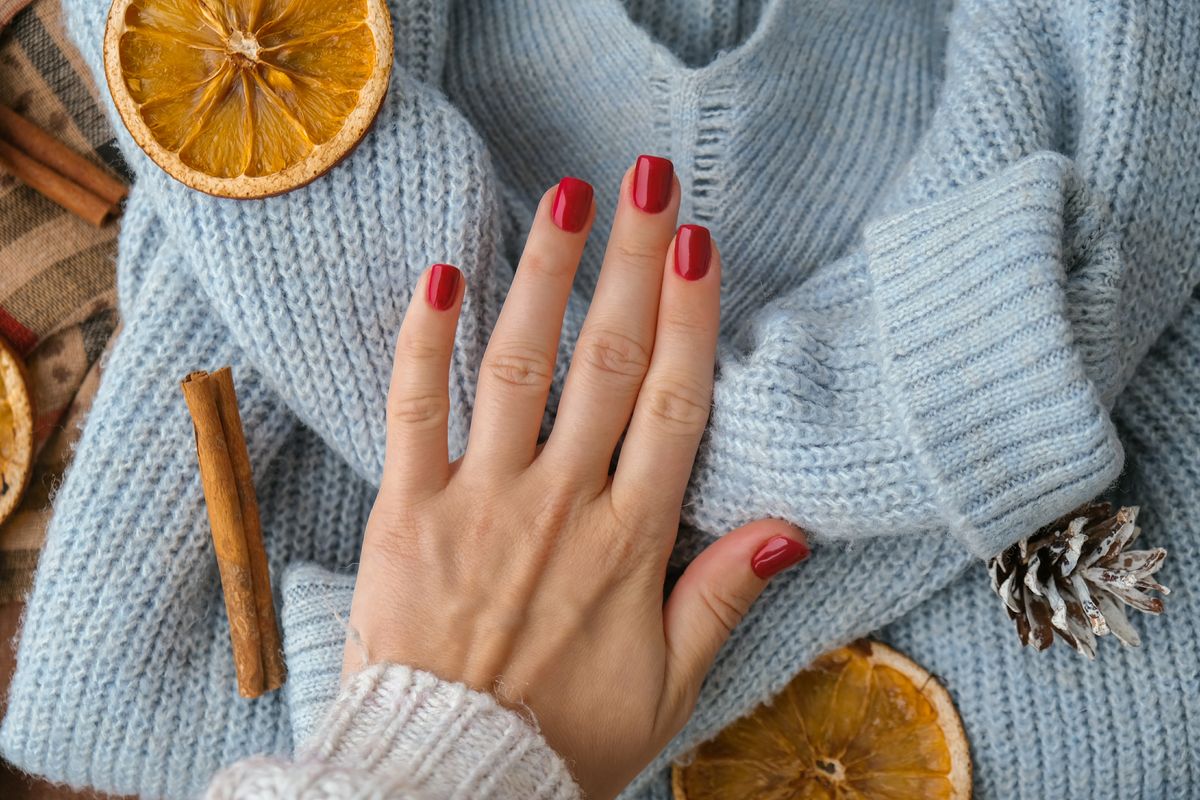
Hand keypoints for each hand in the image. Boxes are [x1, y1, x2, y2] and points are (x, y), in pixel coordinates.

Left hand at [345, 159, 808, 798]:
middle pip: (609, 363)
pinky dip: (426, 341)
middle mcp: (562, 505)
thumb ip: (721, 598)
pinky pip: (414, 412)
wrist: (449, 781)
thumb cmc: (564, 739)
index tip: (699, 244)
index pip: (675, 406)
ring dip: (544, 278)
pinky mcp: (409, 513)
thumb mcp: (669, 688)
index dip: (691, 319)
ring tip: (565, 201)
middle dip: (633, 264)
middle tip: (648, 182)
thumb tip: (788, 529)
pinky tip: (444, 275)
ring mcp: (482, 502)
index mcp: (630, 544)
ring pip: (520, 368)